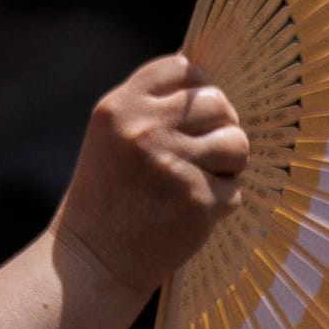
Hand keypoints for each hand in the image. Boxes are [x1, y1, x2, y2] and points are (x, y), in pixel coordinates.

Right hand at [52, 54, 249, 293]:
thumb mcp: (112, 137)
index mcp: (120, 107)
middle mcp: (144, 130)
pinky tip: (190, 214)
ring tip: (200, 182)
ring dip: (229, 165)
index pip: (183, 68)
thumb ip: (150, 105)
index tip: (196, 114)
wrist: (93, 259)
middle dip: (220, 128)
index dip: (199, 88)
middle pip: (217, 103)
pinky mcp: (197, 201)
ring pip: (236, 144)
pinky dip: (221, 203)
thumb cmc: (109, 196)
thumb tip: (204, 80)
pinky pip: (235, 189)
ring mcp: (172, 165)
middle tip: (203, 156)